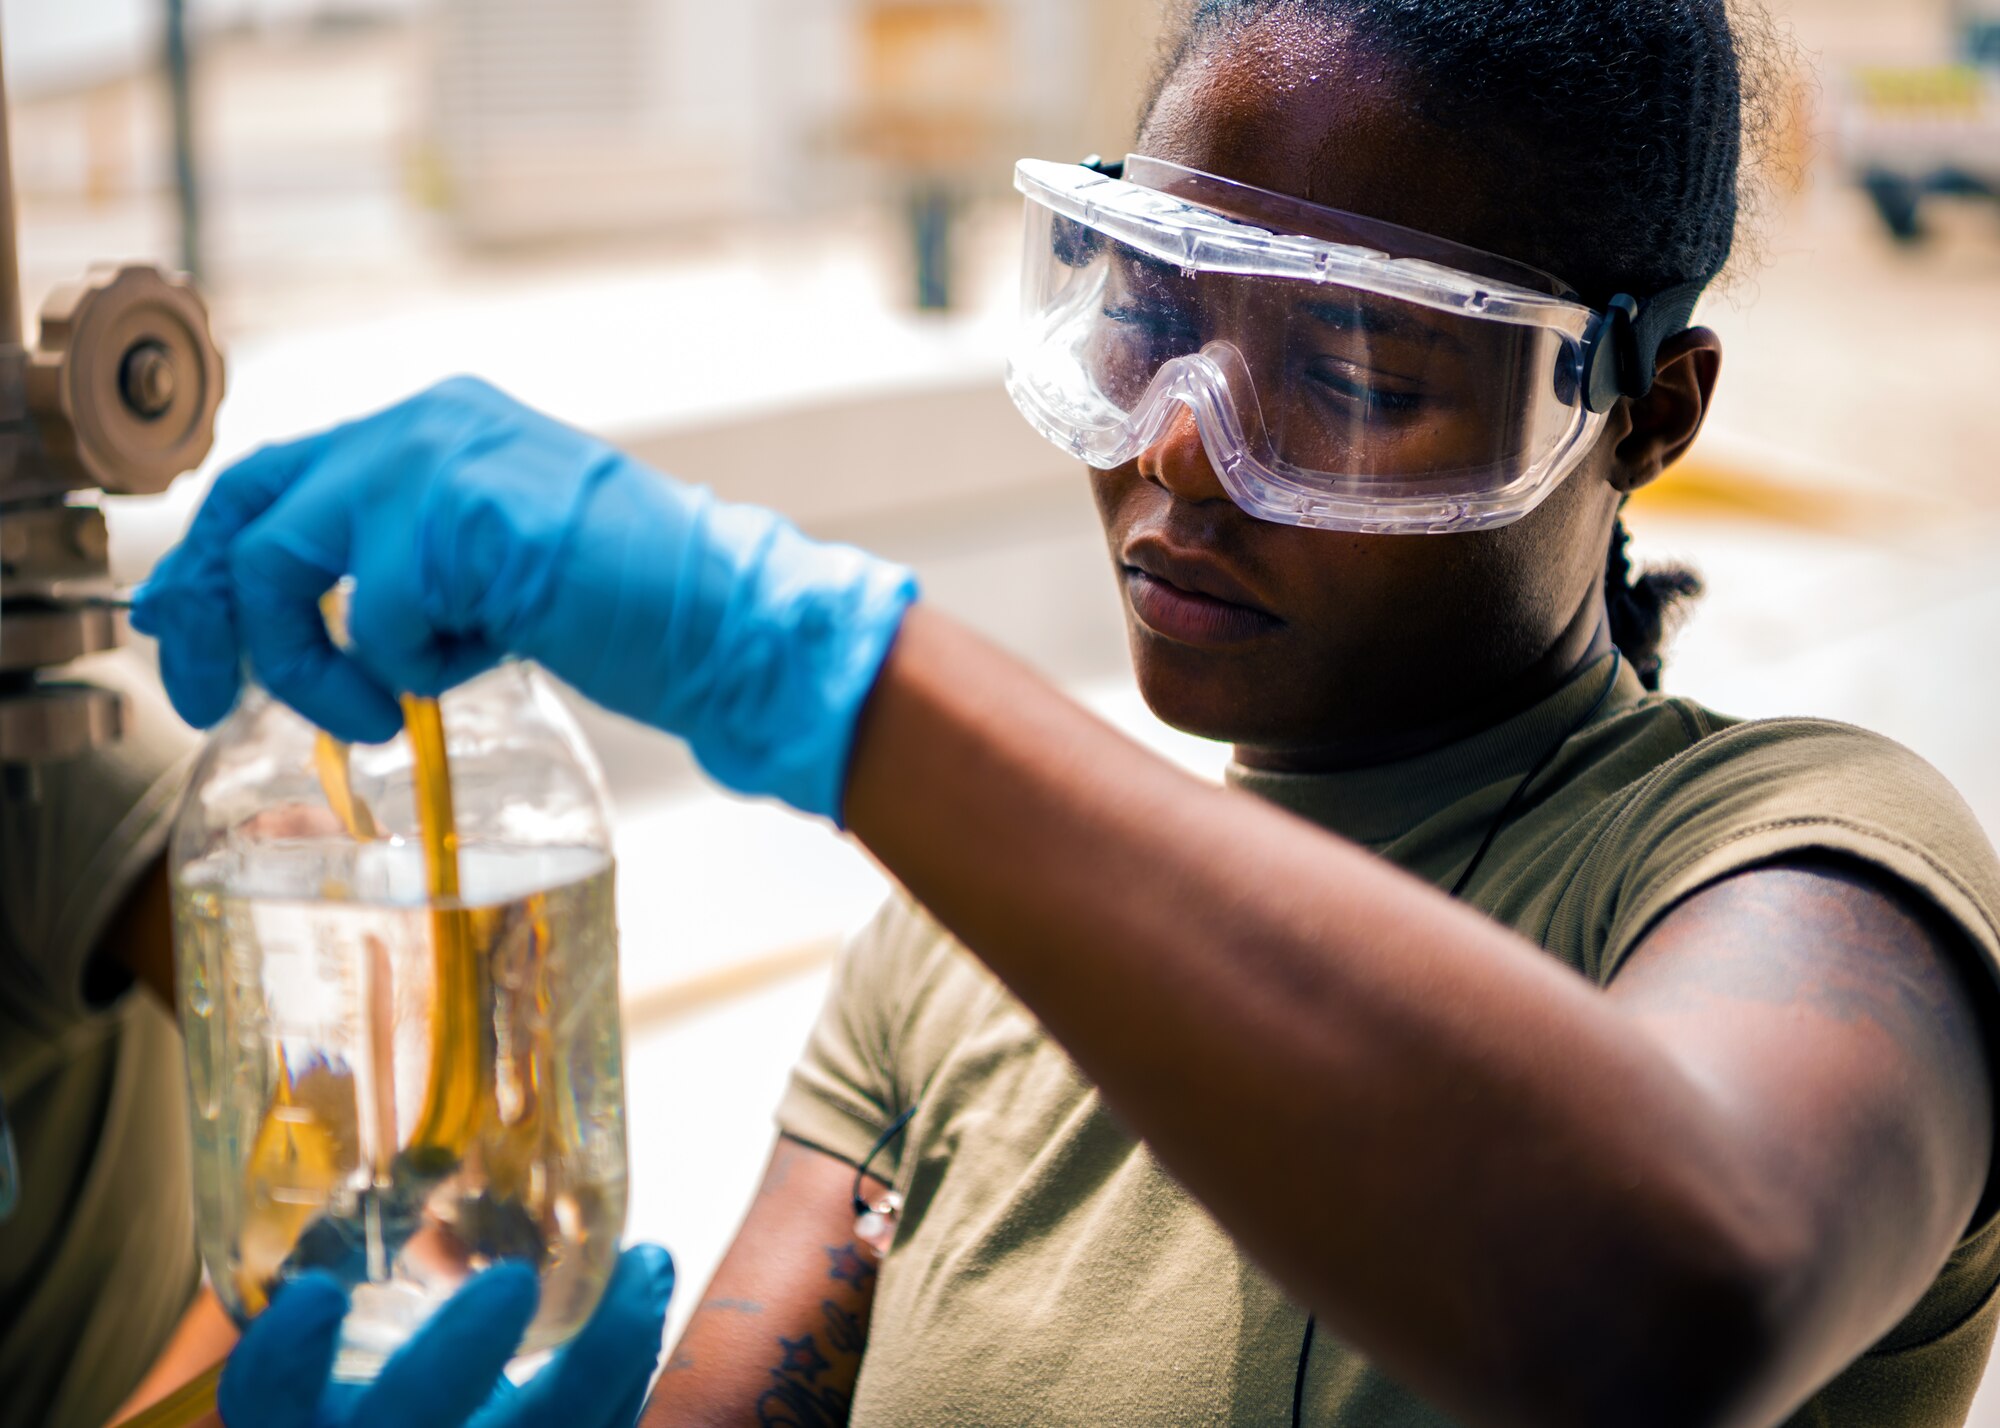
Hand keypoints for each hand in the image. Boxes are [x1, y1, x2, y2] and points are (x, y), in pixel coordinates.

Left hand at [133, 378, 917, 821]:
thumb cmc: (622, 607)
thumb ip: (394, 566)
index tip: (182, 635)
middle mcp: (425, 421)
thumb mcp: (483, 568)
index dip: (212, 558)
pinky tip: (485, 663)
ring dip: (317, 662)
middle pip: (253, 503)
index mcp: (433, 425)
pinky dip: (413, 668)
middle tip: (206, 692)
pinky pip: (379, 617)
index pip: (279, 475)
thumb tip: (277, 621)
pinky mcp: (463, 514)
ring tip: (378, 712)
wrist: (724, 615)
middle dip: (213, 609)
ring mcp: (440, 458)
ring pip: (291, 564)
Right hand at [217, 1244, 673, 1427]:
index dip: (282, 1364)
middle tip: (510, 1279)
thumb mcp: (334, 1316)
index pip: (269, 1405)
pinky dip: (623, 1367)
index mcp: (298, 1419)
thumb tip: (363, 1120)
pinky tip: (642, 1288)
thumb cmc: (363, 1361)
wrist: (430, 1419)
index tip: (314, 1294)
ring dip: (602, 1360)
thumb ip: (339, 1245)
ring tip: (645, 1266)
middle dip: (453, 1362)